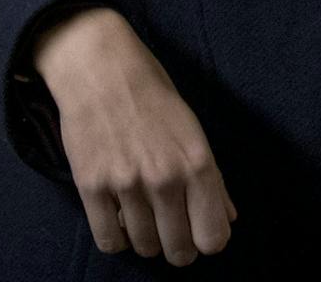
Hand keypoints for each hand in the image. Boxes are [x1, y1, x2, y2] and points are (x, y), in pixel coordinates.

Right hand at [33, 7, 235, 265]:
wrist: (101, 67)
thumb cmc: (153, 94)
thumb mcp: (192, 130)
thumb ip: (212, 179)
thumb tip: (228, 219)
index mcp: (198, 163)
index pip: (214, 239)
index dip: (208, 241)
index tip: (198, 232)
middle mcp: (165, 179)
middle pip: (179, 252)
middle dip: (178, 248)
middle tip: (170, 232)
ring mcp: (127, 184)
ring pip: (144, 247)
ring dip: (146, 239)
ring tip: (143, 217)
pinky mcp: (92, 186)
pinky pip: (109, 241)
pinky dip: (116, 238)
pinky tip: (118, 218)